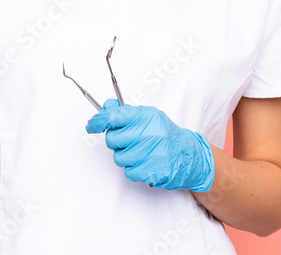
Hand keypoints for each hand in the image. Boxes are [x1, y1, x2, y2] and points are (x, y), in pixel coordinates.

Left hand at [85, 99, 214, 191]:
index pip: (114, 116)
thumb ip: (126, 113)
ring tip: (140, 152)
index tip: (91, 125)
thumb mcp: (148, 117)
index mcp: (146, 117)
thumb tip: (106, 107)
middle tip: (128, 140)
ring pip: (119, 157)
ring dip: (125, 156)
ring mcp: (150, 153)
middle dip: (116, 141)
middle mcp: (148, 133)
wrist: (189, 155)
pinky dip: (134, 169)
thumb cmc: (166, 135)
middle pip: (112, 139)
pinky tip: (145, 162)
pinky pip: (128, 172)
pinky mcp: (151, 171)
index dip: (98, 120)